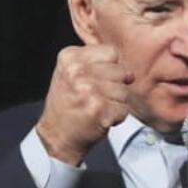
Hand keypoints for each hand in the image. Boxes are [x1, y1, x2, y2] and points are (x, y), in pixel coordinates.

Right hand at [35, 45, 132, 164]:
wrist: (57, 134)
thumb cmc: (68, 102)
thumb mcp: (72, 72)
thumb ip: (98, 63)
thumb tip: (130, 75)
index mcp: (70, 57)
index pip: (111, 53)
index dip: (110, 68)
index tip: (96, 80)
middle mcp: (77, 71)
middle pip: (120, 71)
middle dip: (114, 87)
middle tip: (95, 97)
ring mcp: (88, 90)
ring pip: (124, 91)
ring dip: (115, 103)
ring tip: (97, 107)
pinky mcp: (98, 109)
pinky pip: (123, 109)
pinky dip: (116, 117)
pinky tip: (100, 118)